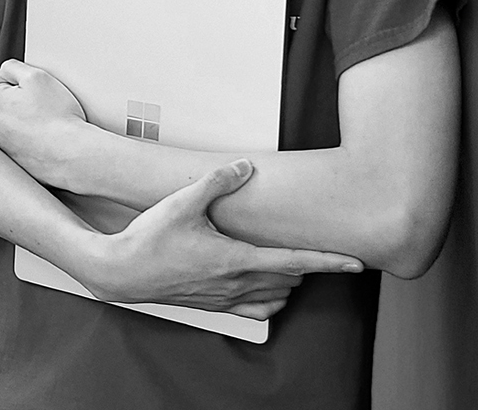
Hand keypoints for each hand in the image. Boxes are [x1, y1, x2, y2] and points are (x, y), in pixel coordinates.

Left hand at [0, 60, 92, 188]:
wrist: (71, 155)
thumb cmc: (56, 117)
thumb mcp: (36, 76)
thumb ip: (11, 67)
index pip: (4, 85)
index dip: (25, 89)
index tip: (39, 99)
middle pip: (5, 106)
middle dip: (22, 106)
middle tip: (43, 112)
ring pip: (12, 125)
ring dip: (25, 123)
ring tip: (44, 127)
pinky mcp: (8, 162)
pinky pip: (19, 143)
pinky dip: (29, 141)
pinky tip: (43, 141)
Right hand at [75, 160, 362, 318]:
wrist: (121, 272)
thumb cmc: (150, 238)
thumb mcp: (183, 201)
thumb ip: (218, 181)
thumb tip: (245, 166)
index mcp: (236, 259)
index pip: (296, 262)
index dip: (329, 262)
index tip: (356, 263)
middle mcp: (236, 283)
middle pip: (291, 279)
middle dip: (312, 267)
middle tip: (329, 253)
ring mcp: (225, 298)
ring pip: (276, 297)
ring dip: (292, 282)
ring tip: (300, 265)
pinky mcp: (213, 305)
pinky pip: (255, 312)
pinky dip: (271, 302)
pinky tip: (272, 292)